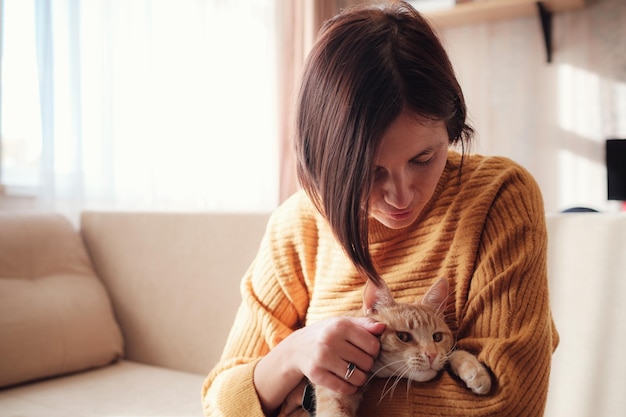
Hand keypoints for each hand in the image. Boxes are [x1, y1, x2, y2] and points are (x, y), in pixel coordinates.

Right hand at [254, 316, 384, 413]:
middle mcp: (330, 341)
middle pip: (367, 362)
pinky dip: (350, 388)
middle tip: (357, 361)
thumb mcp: (343, 323)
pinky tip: (346, 381)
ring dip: (359, 378)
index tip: (366, 350)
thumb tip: (383, 327)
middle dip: (366, 364)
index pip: (373, 345)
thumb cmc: (326, 334)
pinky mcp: (316, 374)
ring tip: (353, 371)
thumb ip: (364, 324)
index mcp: (340, 325)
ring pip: (358, 377)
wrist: (297, 348)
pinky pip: (344, 388)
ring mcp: (322, 358)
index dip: (374, 350)